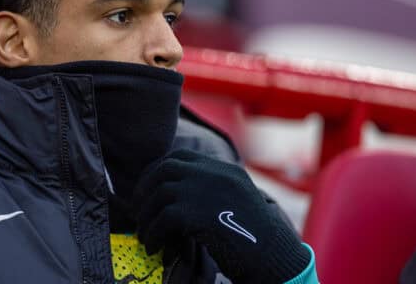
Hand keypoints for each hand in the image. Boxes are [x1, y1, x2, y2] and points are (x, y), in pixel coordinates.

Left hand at [133, 150, 309, 282]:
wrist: (276, 257)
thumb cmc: (257, 239)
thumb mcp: (238, 203)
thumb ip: (213, 191)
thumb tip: (176, 197)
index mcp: (225, 170)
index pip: (181, 157)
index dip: (158, 171)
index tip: (148, 189)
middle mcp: (215, 174)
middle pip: (166, 169)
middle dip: (145, 188)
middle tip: (139, 210)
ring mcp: (207, 191)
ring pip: (160, 194)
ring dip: (147, 216)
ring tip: (145, 235)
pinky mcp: (199, 213)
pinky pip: (163, 218)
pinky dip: (153, 233)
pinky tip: (153, 246)